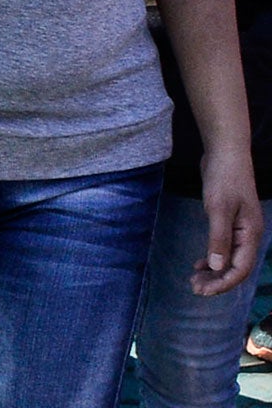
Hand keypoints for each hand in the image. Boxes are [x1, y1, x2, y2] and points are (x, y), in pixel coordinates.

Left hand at [191, 144, 263, 295]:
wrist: (225, 153)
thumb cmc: (224, 178)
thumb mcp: (218, 208)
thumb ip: (218, 238)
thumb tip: (217, 267)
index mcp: (251, 235)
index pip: (240, 269)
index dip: (223, 283)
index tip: (203, 292)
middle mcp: (249, 235)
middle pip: (235, 267)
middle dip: (216, 281)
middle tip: (194, 288)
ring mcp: (240, 229)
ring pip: (229, 258)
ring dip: (213, 271)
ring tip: (194, 280)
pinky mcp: (230, 221)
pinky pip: (224, 247)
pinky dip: (212, 257)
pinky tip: (200, 264)